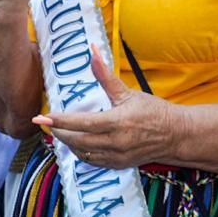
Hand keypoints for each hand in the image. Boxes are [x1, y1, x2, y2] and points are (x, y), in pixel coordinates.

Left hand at [35, 47, 181, 168]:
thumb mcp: (128, 92)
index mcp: (117, 122)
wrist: (175, 135)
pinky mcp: (119, 164)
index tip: (42, 118)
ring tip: (61, 132)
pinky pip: (93, 161)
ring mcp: (117, 156)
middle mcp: (115, 142)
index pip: (81, 123)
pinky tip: (78, 143)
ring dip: (69, 144)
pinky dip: (82, 152)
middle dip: (59, 133)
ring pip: (83, 153)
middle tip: (47, 124)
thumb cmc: (153, 111)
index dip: (60, 121)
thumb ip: (106, 75)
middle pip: (77, 140)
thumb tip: (93, 51)